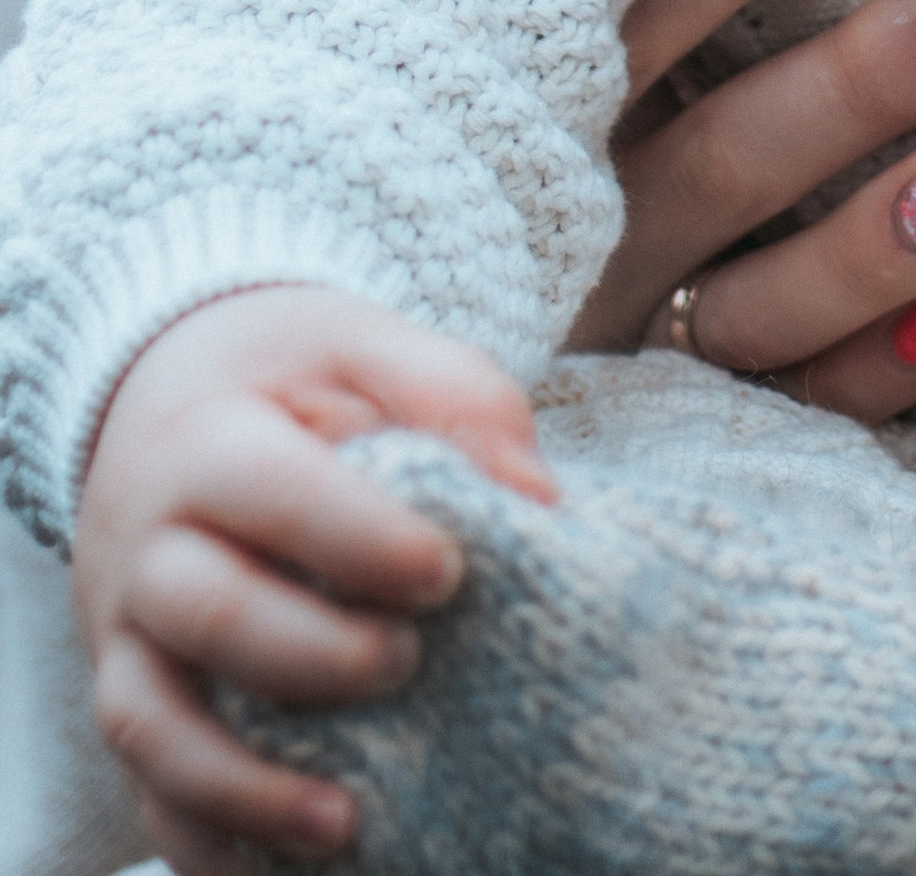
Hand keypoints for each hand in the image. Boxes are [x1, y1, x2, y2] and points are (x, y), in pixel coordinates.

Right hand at [74, 284, 552, 875]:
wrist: (162, 392)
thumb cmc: (289, 379)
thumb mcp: (365, 346)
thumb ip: (454, 399)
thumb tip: (536, 497)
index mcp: (207, 442)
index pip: (269, 495)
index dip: (358, 538)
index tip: (447, 570)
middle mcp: (149, 547)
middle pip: (210, 616)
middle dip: (314, 657)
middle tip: (409, 661)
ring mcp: (126, 635)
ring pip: (156, 724)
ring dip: (246, 785)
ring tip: (346, 820)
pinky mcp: (132, 698)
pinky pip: (148, 789)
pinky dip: (203, 840)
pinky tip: (278, 872)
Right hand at [567, 0, 915, 422]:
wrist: (441, 350)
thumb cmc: (599, 93)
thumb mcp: (604, 17)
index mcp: (557, 98)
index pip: (642, 18)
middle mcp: (591, 222)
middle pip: (719, 160)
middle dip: (856, 89)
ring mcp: (638, 333)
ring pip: (751, 307)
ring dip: (864, 250)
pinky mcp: (686, 427)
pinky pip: (786, 417)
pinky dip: (863, 376)